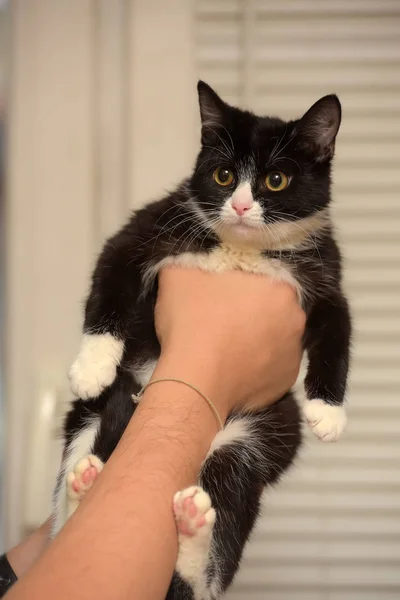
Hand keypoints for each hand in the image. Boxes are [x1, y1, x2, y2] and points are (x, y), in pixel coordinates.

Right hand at [155, 268, 304, 417]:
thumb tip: (193, 259)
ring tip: (227, 347)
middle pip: (272, 307)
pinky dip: (257, 365)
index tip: (221, 294)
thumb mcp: (179, 275)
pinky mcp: (286, 381)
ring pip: (274, 337)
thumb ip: (191, 259)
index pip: (262, 276)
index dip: (241, 284)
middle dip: (252, 311)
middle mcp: (296, 318)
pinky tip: (234, 367)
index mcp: (278, 286)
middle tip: (223, 319)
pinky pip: (272, 367)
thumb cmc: (192, 322)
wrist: (195, 382)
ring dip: (256, 338)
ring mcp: (294, 353)